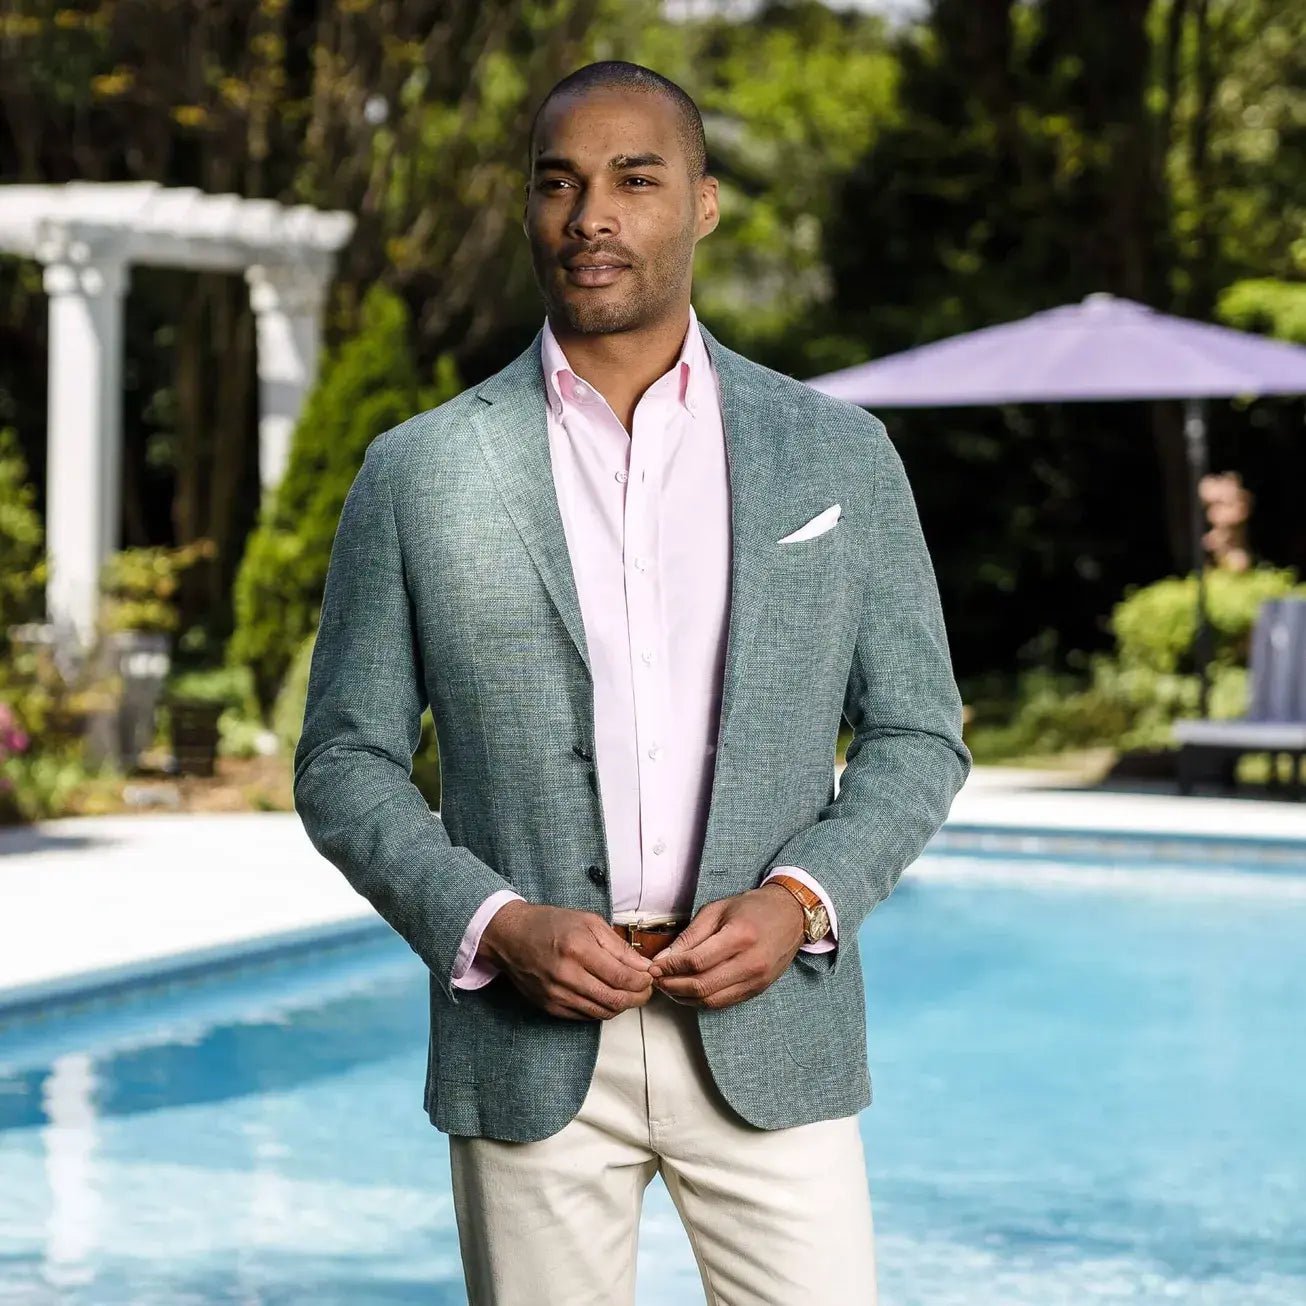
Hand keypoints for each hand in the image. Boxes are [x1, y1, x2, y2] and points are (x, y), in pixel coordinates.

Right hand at [479, 901, 654, 1019]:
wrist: (511, 937)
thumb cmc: (550, 924)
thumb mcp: (588, 922)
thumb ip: (618, 946)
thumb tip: (643, 966)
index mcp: (578, 949)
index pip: (621, 977)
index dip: (642, 981)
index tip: (650, 977)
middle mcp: (566, 975)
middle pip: (615, 999)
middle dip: (638, 997)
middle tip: (646, 989)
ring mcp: (557, 995)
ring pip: (602, 1012)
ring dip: (622, 1005)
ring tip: (629, 993)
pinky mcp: (550, 1007)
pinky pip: (586, 1016)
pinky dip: (602, 1009)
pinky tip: (607, 996)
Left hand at [647, 884, 804, 1008]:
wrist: (791, 915)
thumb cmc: (753, 907)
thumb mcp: (718, 909)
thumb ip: (691, 935)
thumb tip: (665, 957)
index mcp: (739, 936)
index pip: (696, 961)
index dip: (670, 967)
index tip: (655, 966)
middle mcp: (751, 962)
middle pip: (703, 985)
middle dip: (673, 985)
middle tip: (657, 979)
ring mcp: (757, 979)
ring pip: (712, 999)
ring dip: (685, 997)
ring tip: (669, 986)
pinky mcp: (759, 989)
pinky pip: (725, 1003)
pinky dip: (702, 1001)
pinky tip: (689, 991)